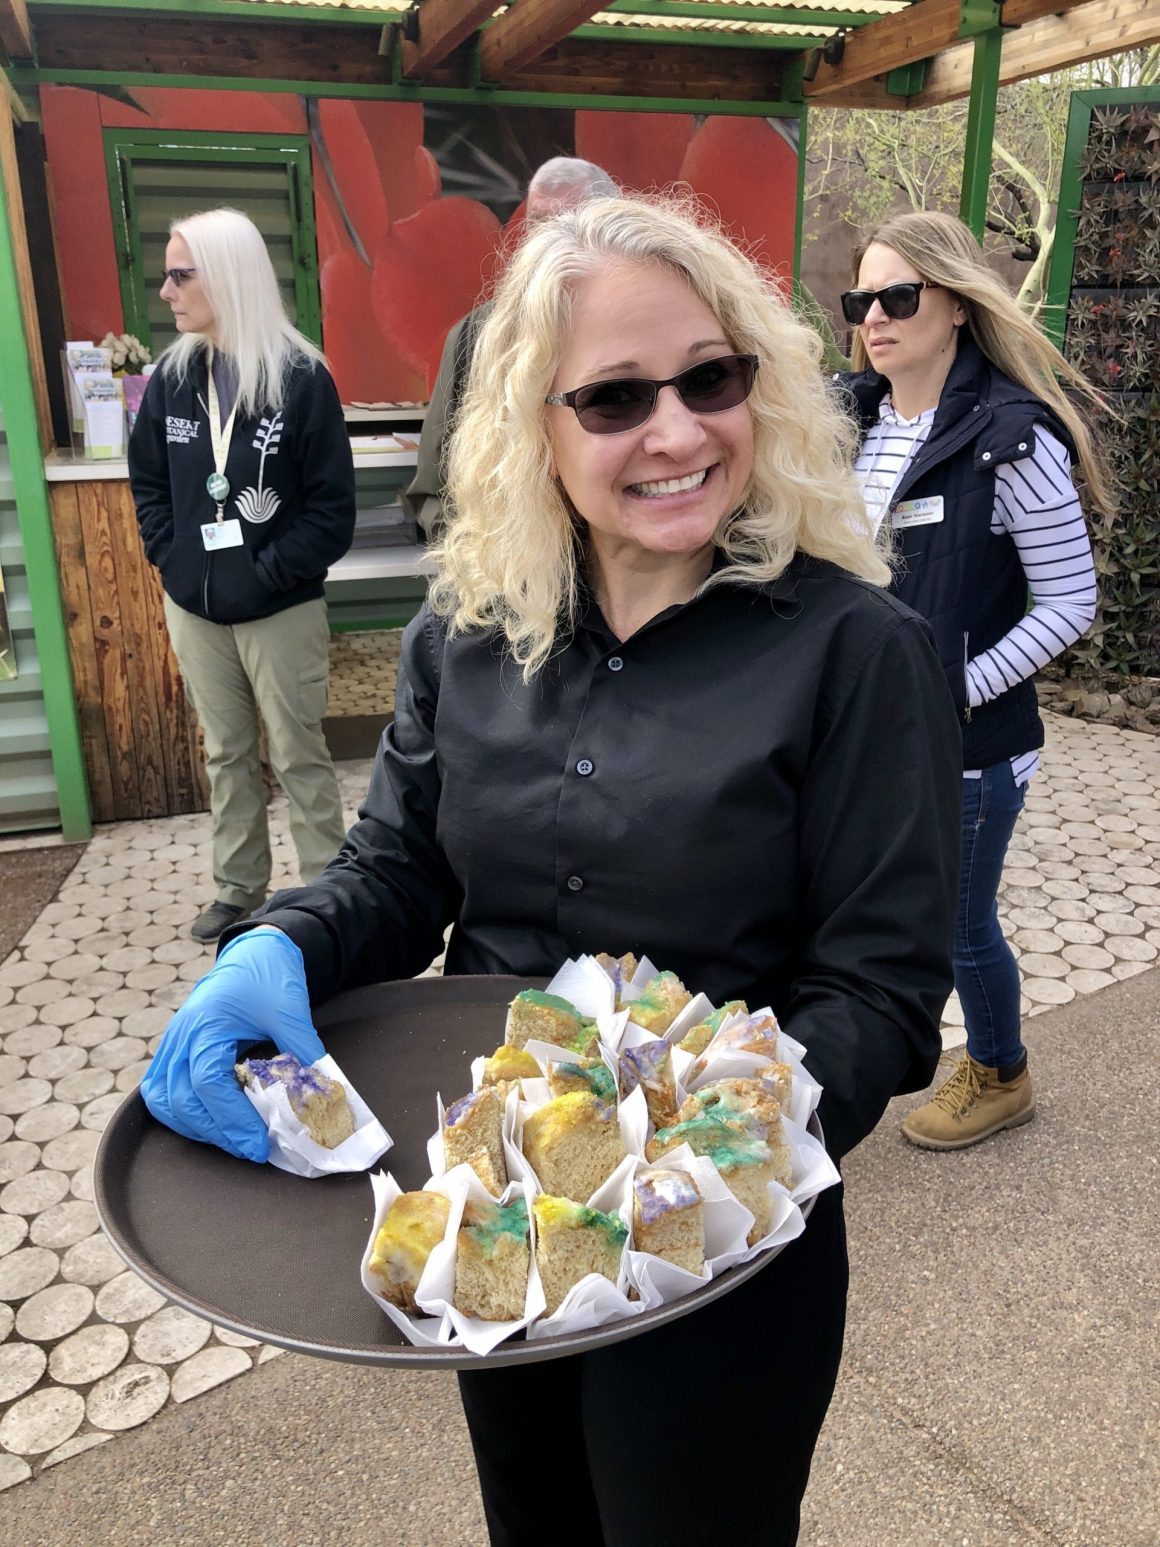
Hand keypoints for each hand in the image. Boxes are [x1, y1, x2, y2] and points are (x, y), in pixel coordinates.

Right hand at [140, 929, 324, 1161]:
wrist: (254, 950)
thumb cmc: (268, 975)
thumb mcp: (290, 1010)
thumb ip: (303, 1052)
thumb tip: (321, 1096)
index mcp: (206, 1023)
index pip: (207, 1082)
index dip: (231, 1118)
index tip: (257, 1144)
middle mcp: (181, 1036)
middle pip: (180, 1098)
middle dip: (215, 1131)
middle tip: (251, 1149)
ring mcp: (173, 1042)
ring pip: (162, 1099)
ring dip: (193, 1126)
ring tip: (231, 1139)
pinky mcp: (174, 1049)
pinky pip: (160, 1089)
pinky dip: (179, 1112)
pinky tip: (208, 1123)